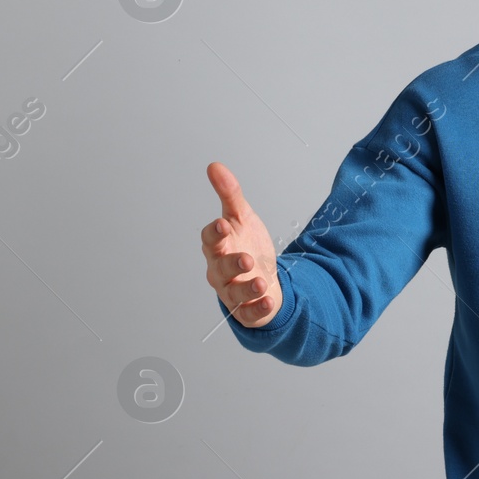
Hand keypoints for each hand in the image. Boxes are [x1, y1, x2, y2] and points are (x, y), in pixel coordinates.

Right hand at [203, 161, 283, 327]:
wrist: (262, 276)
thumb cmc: (246, 245)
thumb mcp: (242, 218)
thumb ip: (229, 194)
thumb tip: (215, 166)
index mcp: (218, 246)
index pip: (210, 239)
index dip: (214, 233)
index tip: (223, 225)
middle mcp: (220, 270)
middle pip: (221, 268)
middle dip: (232, 263)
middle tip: (246, 258)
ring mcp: (232, 291)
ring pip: (234, 292)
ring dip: (246, 288)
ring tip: (261, 282)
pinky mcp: (245, 309)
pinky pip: (249, 312)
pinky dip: (257, 308)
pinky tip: (268, 300)